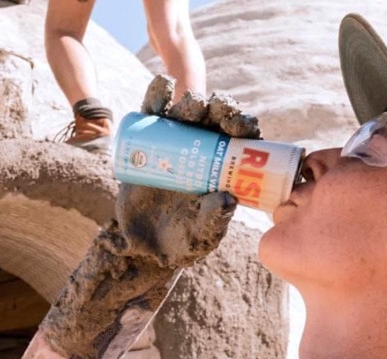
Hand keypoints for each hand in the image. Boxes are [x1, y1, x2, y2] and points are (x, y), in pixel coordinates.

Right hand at [41, 75, 263, 358]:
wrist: (143, 245)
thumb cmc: (181, 243)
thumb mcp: (199, 237)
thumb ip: (213, 221)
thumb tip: (227, 199)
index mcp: (226, 169)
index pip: (241, 141)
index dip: (243, 127)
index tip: (240, 125)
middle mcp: (205, 150)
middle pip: (217, 120)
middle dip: (220, 109)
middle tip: (214, 108)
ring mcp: (176, 142)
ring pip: (188, 113)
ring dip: (191, 102)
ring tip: (189, 106)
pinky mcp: (149, 139)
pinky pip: (154, 112)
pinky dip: (158, 95)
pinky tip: (163, 85)